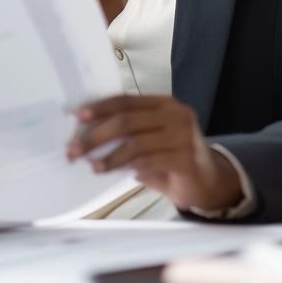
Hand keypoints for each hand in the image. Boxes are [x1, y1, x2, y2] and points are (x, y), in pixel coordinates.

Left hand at [66, 94, 242, 212]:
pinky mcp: (187, 159)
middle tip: (75, 149)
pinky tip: (110, 171)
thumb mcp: (149, 139)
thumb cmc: (171, 158)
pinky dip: (125, 166)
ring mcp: (184, 136)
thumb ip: (127, 132)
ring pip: (135, 143)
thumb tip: (87, 134)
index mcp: (165, 104)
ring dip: (108, 156)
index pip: (127, 101)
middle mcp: (176, 115)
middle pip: (127, 120)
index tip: (78, 116)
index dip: (100, 107)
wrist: (207, 182)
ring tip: (91, 166)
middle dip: (96, 135)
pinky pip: (148, 161)